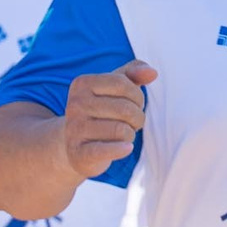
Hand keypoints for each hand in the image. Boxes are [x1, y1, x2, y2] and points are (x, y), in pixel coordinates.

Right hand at [61, 61, 156, 179]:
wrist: (74, 145)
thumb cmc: (101, 111)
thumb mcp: (115, 88)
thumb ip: (134, 73)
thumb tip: (152, 73)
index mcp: (82, 84)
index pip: (123, 84)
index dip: (137, 96)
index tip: (134, 105)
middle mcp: (74, 104)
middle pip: (125, 108)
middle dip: (137, 118)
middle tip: (130, 124)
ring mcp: (74, 129)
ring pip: (121, 130)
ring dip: (130, 134)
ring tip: (122, 135)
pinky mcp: (79, 153)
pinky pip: (106, 150)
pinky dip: (121, 149)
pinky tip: (127, 148)